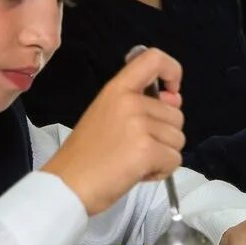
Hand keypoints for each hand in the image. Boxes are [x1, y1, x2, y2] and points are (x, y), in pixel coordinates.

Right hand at [43, 47, 184, 214]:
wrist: (67, 185)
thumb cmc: (85, 155)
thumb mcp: (107, 116)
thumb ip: (140, 104)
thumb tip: (175, 99)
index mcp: (117, 88)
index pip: (154, 59)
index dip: (173, 71)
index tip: (171, 92)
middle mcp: (131, 101)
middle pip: (176, 114)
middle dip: (163, 136)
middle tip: (133, 148)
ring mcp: (140, 125)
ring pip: (178, 139)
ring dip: (162, 155)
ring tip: (133, 162)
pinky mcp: (147, 149)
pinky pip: (174, 159)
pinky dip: (161, 171)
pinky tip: (137, 173)